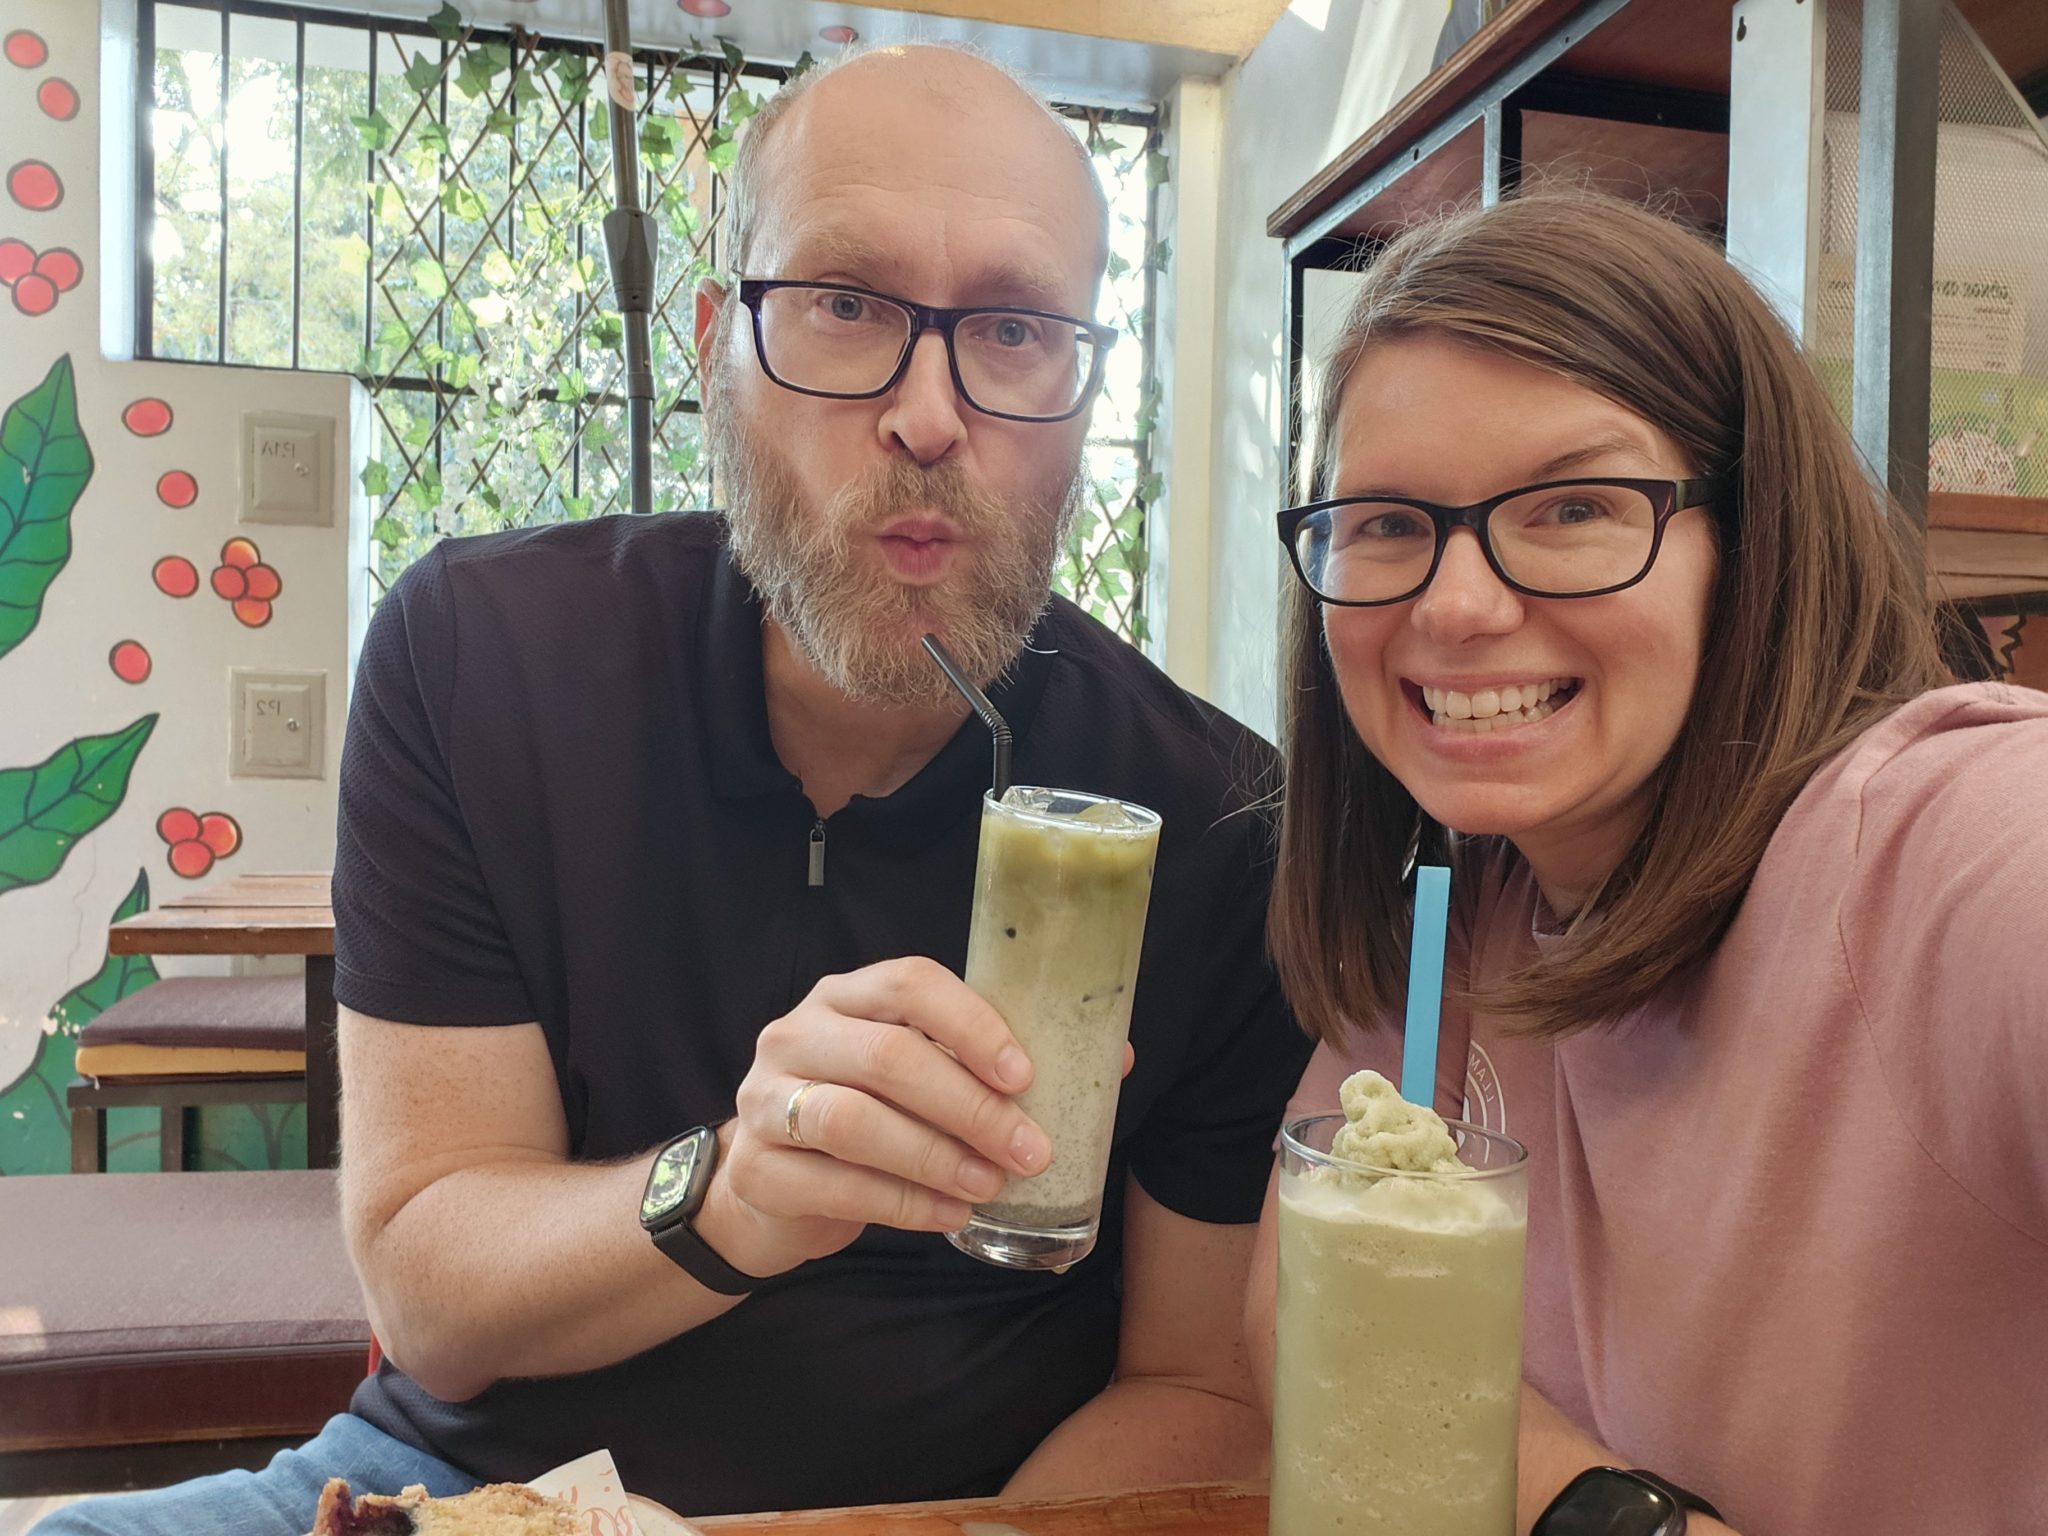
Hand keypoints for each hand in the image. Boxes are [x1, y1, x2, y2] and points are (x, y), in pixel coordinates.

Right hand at [699, 956, 1055, 1278]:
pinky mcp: (757, 1168)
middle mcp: (798, 1034)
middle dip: (970, 1107)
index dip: (971, 1024)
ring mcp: (766, 1100)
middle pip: (888, 1057)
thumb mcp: (920, 1079)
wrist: (771, 1186)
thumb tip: (1117, 1059)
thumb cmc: (867, 1116)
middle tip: (1029, 1150)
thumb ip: (995, 1066)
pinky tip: (949, 1217)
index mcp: (847, 997)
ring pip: (853, 1121)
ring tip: (990, 1186)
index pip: (908, 983)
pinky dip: (902, 1205)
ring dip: (935, 1157)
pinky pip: (834, 1184)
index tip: (1026, 1074)